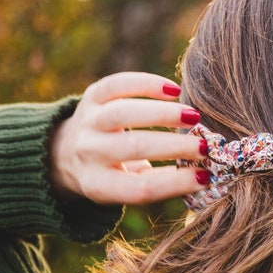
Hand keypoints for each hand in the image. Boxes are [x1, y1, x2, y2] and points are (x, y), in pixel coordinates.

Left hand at [50, 72, 208, 204]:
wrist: (66, 152)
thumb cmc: (115, 173)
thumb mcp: (130, 187)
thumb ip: (163, 182)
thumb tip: (205, 173)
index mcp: (99, 184)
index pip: (140, 188)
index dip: (175, 183)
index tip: (205, 176)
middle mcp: (88, 152)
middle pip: (134, 148)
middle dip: (175, 146)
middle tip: (205, 146)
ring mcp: (87, 121)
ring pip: (124, 113)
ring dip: (163, 113)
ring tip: (194, 116)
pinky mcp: (91, 96)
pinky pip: (117, 85)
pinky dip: (146, 84)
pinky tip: (174, 90)